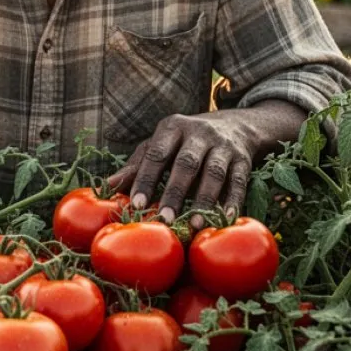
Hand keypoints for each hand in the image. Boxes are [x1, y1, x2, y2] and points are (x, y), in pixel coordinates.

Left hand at [106, 112, 255, 230]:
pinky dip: (233, 200)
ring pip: (214, 173)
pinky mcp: (243, 158)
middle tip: (165, 219)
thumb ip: (136, 165)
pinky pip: (238, 180)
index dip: (146, 179)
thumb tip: (107, 187)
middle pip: (186, 163)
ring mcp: (223, 145)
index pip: (156, 153)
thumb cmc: (184, 142)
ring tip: (193, 225)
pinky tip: (225, 217)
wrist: (234, 125)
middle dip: (175, 192)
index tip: (137, 204)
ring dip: (204, 200)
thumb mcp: (160, 144)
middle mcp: (199, 132)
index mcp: (172, 127)